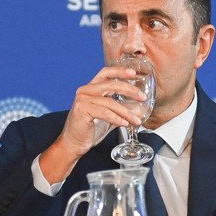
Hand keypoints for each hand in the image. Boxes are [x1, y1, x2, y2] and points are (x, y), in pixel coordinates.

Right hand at [39, 65, 146, 182]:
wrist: (73, 143)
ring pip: (110, 101)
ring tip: (136, 120)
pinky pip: (105, 112)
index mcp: (90, 88)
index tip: (133, 73)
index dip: (120, 71)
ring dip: (126, 112)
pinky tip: (125, 123)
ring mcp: (82, 99)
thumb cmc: (88, 129)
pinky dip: (117, 118)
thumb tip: (137, 109)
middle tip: (142, 97)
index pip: (106, 73)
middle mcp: (85, 90)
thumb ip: (119, 110)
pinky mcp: (82, 110)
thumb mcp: (107, 116)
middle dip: (129, 89)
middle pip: (111, 84)